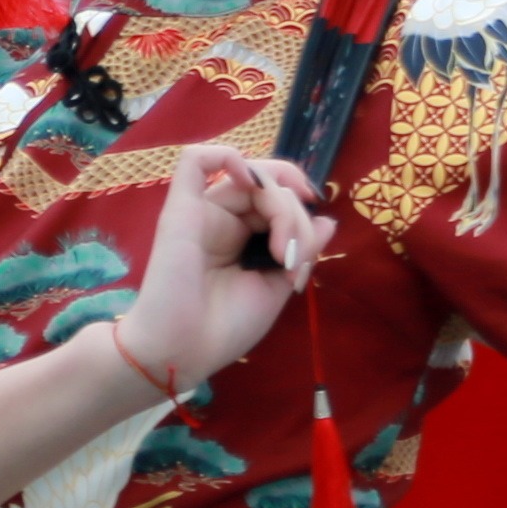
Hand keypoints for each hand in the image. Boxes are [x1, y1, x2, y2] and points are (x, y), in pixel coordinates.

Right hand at [114, 145, 323, 397]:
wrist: (182, 352)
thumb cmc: (224, 327)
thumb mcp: (276, 286)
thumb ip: (300, 250)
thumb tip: (326, 219)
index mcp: (244, 235)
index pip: (280, 200)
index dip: (302, 214)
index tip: (307, 251)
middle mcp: (224, 217)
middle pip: (272, 185)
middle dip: (296, 216)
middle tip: (294, 257)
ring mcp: (202, 210)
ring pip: (251, 175)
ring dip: (281, 206)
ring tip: (281, 251)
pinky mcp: (180, 209)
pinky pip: (194, 160)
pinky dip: (226, 155)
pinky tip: (247, 177)